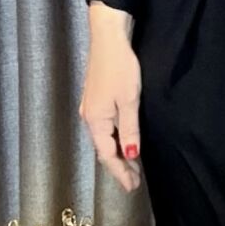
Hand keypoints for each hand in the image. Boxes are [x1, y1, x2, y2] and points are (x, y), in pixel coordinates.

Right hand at [80, 3, 143, 192]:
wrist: (107, 38)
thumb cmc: (120, 67)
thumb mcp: (129, 101)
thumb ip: (130, 130)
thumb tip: (131, 154)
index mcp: (95, 121)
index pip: (107, 155)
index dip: (120, 173)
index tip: (132, 187)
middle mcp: (89, 117)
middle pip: (103, 149)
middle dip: (119, 166)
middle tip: (135, 182)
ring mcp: (90, 108)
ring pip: (104, 139)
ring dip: (118, 153)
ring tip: (133, 166)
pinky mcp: (95, 99)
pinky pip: (104, 128)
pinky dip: (115, 139)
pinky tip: (125, 141)